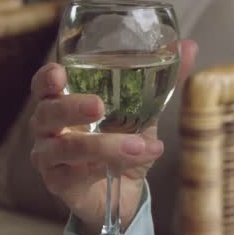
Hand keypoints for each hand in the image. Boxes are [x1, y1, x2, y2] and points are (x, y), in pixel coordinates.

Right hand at [29, 40, 196, 234]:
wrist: (125, 189)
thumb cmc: (124, 139)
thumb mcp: (146, 109)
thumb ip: (164, 79)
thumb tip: (189, 46)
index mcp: (65, 100)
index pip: (44, 84)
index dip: (47, 78)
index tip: (59, 72)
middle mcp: (49, 127)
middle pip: (46, 112)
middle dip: (72, 106)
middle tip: (99, 105)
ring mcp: (50, 156)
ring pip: (65, 147)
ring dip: (104, 145)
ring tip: (140, 145)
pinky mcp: (59, 183)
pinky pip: (73, 175)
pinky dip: (105, 166)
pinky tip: (130, 163)